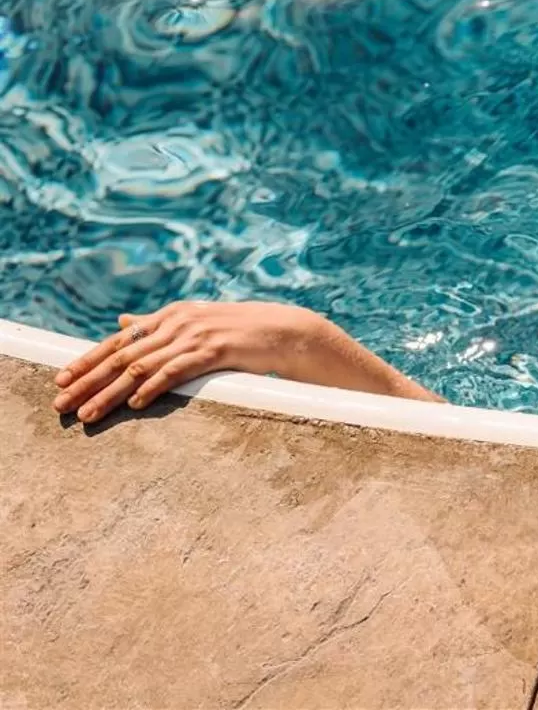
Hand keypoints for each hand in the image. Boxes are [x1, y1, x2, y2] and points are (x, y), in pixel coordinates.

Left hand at [51, 301, 330, 421]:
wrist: (286, 331)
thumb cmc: (239, 331)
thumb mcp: (194, 322)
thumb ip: (156, 325)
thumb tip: (122, 321)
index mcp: (170, 315)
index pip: (118, 340)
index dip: (87, 360)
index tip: (61, 378)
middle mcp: (178, 322)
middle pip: (122, 355)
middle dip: (88, 380)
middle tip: (61, 402)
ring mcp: (196, 335)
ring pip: (141, 367)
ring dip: (111, 393)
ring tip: (88, 414)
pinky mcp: (215, 350)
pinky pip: (177, 371)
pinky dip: (154, 387)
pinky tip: (137, 404)